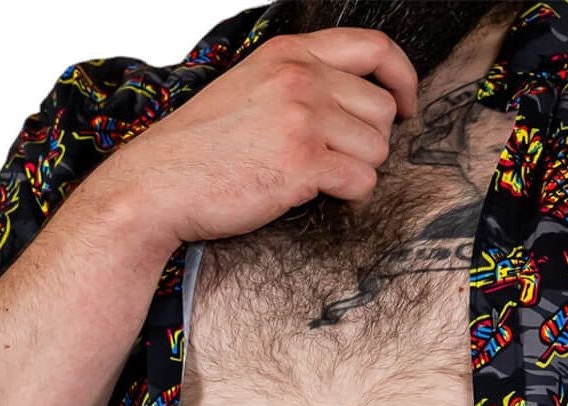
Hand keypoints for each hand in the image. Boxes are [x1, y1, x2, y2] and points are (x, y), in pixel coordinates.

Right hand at [100, 27, 420, 248]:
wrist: (160, 183)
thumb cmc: (202, 147)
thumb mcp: (252, 87)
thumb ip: (300, 81)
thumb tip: (353, 101)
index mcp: (289, 53)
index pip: (374, 48)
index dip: (403, 78)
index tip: (407, 105)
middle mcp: (301, 77)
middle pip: (382, 109)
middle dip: (370, 141)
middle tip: (338, 160)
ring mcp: (304, 118)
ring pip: (377, 149)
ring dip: (357, 170)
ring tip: (317, 177)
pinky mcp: (304, 162)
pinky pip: (362, 181)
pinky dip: (349, 195)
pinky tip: (315, 193)